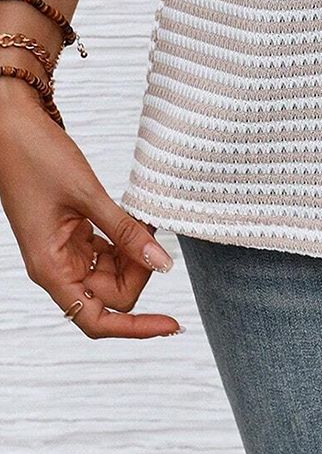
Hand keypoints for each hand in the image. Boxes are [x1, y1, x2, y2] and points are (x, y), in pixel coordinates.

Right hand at [0, 83, 184, 338]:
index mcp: (50, 269)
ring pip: (112, 273)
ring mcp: (65, 250)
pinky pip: (107, 250)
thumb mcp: (87, 194)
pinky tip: (139, 218)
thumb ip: (125, 232)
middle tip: (154, 233)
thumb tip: (162, 264)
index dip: (137, 328)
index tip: (173, 323)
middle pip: (111, 296)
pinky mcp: (72, 232)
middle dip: (140, 272)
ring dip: (135, 254)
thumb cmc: (35, 157)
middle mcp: (57, 267)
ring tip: (148, 221)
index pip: (97, 321)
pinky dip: (127, 238)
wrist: (11, 125)